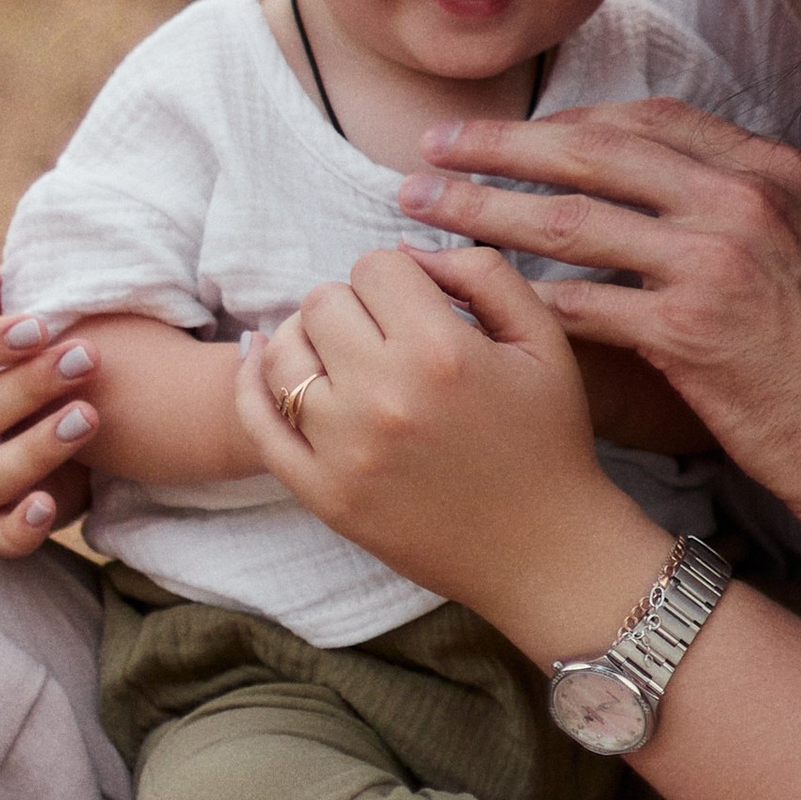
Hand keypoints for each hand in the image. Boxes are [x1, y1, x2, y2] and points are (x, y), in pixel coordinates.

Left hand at [236, 243, 669, 657]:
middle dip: (353, 305)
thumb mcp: (542, 338)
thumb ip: (481, 273)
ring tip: (340, 355)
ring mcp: (344, 450)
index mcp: (441, 350)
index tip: (416, 304)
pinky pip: (258, 424)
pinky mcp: (322, 494)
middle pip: (322, 302)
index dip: (398, 277)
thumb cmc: (548, 439)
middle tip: (383, 334)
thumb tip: (406, 250)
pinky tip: (263, 364)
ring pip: (282, 354)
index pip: (375, 265)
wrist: (542, 549)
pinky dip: (252, 383)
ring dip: (306, 341)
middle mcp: (384, 396)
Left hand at [395, 102, 800, 577]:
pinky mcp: (691, 330)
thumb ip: (757, 206)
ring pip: (571, 220)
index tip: (516, 133)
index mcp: (777, 168)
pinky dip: (521, 300)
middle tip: (434, 146)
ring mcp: (717, 260)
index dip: (569, 122)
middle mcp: (746, 198)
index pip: (650, 120)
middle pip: (595, 152)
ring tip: (425, 209)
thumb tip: (687, 190)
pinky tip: (476, 301)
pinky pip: (581, 304)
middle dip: (502, 145)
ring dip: (485, 211)